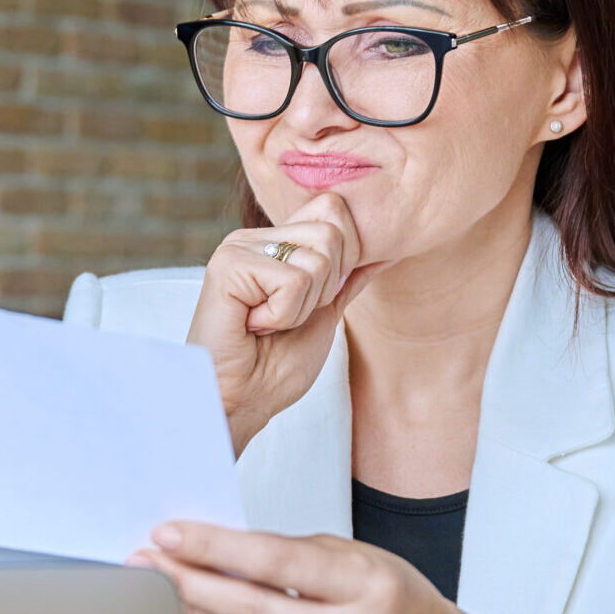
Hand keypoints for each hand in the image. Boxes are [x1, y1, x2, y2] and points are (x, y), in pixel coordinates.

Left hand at [129, 520, 474, 613]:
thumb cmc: (394, 603)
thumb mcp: (360, 560)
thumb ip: (295, 556)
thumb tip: (216, 553)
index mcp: (370, 585)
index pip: (276, 562)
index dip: (215, 548)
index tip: (169, 536)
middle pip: (253, 611)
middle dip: (190, 584)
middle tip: (147, 565)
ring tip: (168, 596)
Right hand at [187, 194, 379, 452]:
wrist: (240, 403)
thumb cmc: (273, 368)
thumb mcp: (324, 316)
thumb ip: (346, 279)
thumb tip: (385, 252)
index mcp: (274, 242)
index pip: (334, 210)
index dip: (342, 261)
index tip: (310, 303)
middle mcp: (254, 237)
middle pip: (332, 233)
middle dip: (324, 289)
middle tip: (285, 317)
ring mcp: (238, 248)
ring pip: (317, 260)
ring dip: (302, 308)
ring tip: (268, 325)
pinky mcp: (229, 266)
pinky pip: (293, 282)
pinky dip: (283, 316)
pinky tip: (254, 327)